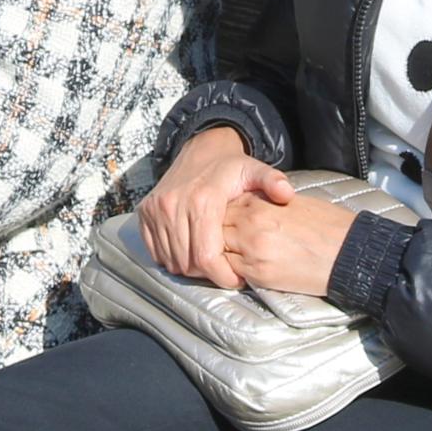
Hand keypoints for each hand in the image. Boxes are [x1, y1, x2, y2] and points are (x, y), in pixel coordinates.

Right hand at [138, 126, 289, 290]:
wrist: (200, 150)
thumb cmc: (229, 167)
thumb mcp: (255, 170)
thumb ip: (272, 181)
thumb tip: (287, 194)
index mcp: (202, 200)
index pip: (206, 257)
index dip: (222, 276)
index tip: (236, 280)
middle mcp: (173, 205)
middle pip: (189, 263)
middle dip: (209, 274)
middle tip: (225, 269)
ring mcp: (156, 210)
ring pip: (172, 261)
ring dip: (191, 268)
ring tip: (210, 260)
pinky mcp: (144, 214)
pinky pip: (156, 252)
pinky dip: (173, 258)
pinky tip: (191, 251)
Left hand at [220, 188, 354, 297]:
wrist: (346, 252)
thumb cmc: (326, 226)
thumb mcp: (292, 202)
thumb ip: (266, 203)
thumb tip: (249, 208)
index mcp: (260, 202)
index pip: (224, 205)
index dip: (226, 213)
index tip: (230, 220)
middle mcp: (250, 224)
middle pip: (217, 227)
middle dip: (219, 232)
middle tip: (225, 239)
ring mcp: (251, 251)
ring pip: (219, 250)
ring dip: (223, 252)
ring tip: (231, 254)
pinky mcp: (257, 274)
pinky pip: (231, 271)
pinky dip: (231, 270)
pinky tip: (241, 267)